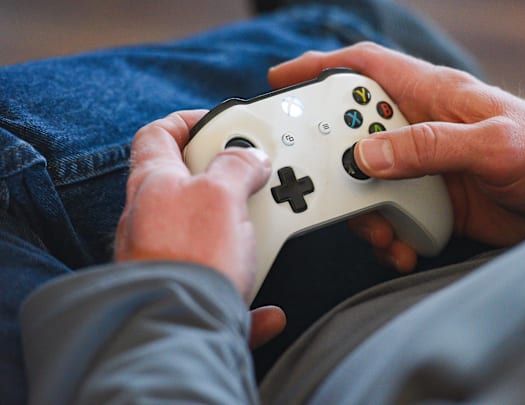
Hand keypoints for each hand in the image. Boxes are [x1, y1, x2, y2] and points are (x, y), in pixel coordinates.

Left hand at [114, 110, 285, 346]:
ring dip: (242, 238)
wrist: (176, 332)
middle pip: (189, 185)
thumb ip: (236, 166)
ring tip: (265, 236)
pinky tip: (269, 311)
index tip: (222, 124)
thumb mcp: (220, 194)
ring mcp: (165, 260)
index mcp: (154, 184)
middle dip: (227, 180)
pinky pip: (221, 291)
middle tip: (257, 178)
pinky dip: (247, 297)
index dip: (189, 122)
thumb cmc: (188, 259)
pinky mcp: (183, 296)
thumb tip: (250, 156)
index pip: (158, 134)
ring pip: (209, 237)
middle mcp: (151, 221)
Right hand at [270, 43, 524, 270]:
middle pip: (354, 135)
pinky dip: (389, 235)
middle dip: (335, 164)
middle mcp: (421, 128)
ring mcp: (425, 167)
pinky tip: (404, 248)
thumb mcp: (492, 144)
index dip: (321, 68)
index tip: (282, 80)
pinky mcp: (433, 201)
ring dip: (365, 213)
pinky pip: (392, 215)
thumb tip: (368, 154)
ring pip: (368, 183)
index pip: (366, 69)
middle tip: (328, 190)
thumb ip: (430, 146)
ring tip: (385, 235)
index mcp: (433, 96)